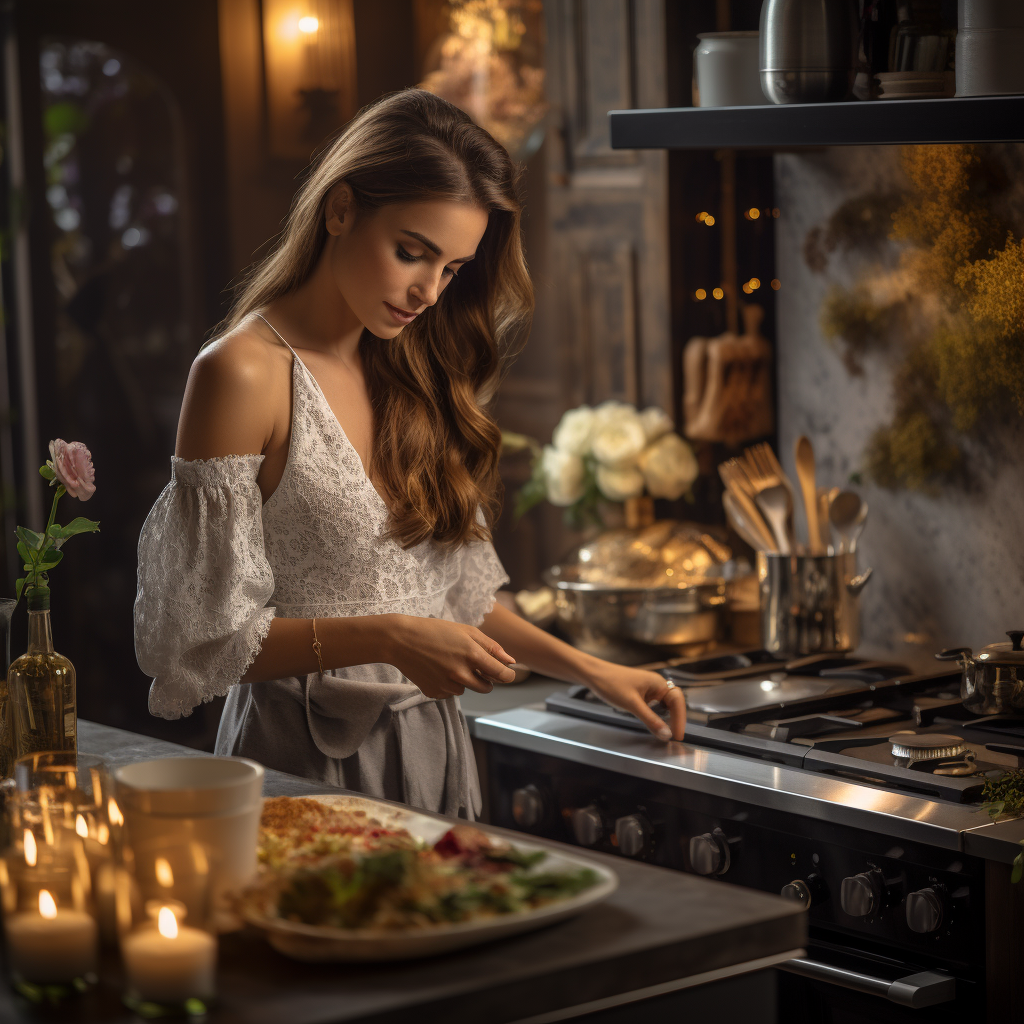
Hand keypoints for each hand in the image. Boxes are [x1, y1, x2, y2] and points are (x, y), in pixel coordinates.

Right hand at [389, 615, 516, 699]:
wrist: (401, 640)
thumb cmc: (435, 631)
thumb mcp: (466, 631)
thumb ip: (491, 647)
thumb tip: (511, 662)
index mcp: (472, 655)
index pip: (502, 675)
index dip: (508, 675)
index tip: (506, 673)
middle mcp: (461, 674)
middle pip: (486, 688)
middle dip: (486, 679)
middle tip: (474, 665)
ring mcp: (447, 686)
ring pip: (466, 689)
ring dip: (464, 680)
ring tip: (448, 662)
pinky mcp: (434, 693)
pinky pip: (449, 692)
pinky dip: (448, 684)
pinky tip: (437, 669)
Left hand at [585, 663, 685, 740]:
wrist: (594, 674)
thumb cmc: (612, 684)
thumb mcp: (632, 704)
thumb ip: (651, 720)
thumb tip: (667, 735)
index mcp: (658, 683)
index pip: (677, 701)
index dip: (680, 719)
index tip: (678, 736)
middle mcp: (656, 684)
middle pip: (674, 702)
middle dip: (677, 719)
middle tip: (675, 737)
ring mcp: (649, 687)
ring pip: (666, 703)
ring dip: (669, 717)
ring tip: (668, 732)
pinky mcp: (641, 691)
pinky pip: (656, 703)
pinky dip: (659, 714)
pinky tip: (657, 721)